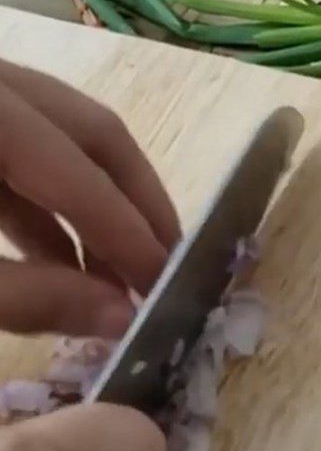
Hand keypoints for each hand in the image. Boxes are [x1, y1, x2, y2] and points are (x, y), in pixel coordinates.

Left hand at [0, 60, 179, 338]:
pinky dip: (47, 205)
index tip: (165, 285)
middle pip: (91, 131)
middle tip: (168, 262)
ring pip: (61, 138)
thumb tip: (121, 318)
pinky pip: (23, 152)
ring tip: (122, 274)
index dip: (127, 229)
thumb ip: (27, 297)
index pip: (76, 169)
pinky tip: (63, 259)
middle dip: (137, 200)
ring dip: (95, 206)